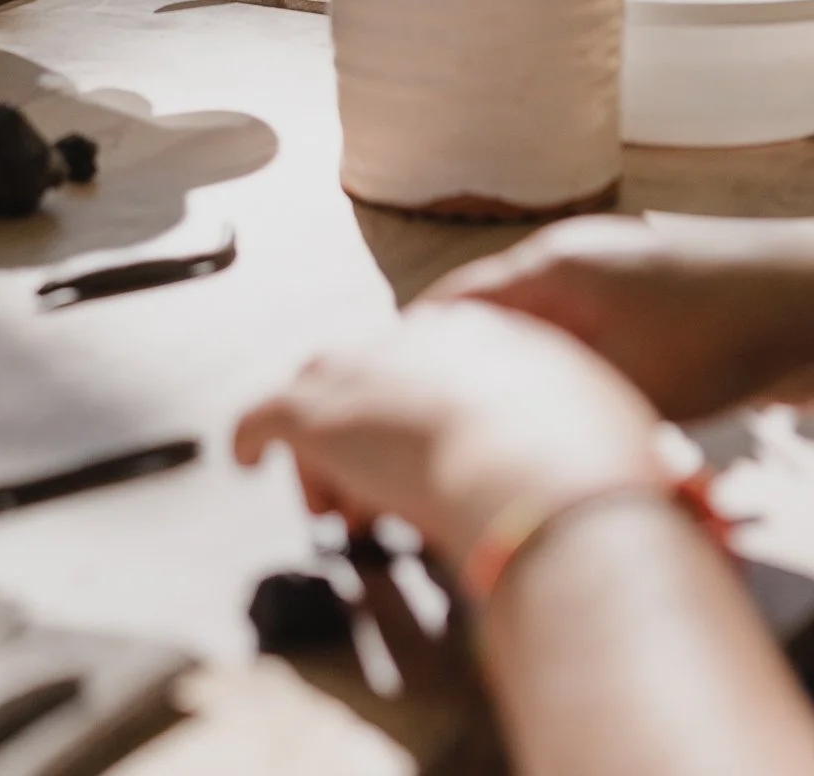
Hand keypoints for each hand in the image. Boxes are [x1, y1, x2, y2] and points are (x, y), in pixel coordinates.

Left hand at [233, 302, 667, 567]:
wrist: (544, 457)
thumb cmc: (588, 458)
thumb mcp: (595, 432)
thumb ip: (573, 440)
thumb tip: (585, 479)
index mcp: (492, 334)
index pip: (439, 365)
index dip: (430, 416)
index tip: (434, 455)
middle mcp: (419, 338)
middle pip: (376, 373)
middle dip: (372, 430)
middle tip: (375, 489)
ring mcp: (363, 366)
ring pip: (323, 396)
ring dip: (328, 453)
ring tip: (334, 508)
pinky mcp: (312, 407)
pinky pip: (266, 415)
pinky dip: (253, 435)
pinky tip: (247, 460)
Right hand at [425, 214, 813, 421]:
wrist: (802, 307)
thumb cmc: (715, 338)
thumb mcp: (619, 379)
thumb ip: (543, 393)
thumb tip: (479, 425)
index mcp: (548, 266)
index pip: (451, 305)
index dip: (412, 356)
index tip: (382, 406)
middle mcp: (565, 260)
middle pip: (483, 316)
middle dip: (452, 371)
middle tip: (426, 429)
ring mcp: (602, 278)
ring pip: (526, 331)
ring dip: (505, 376)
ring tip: (481, 433)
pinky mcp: (636, 305)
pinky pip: (567, 339)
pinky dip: (548, 375)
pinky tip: (552, 420)